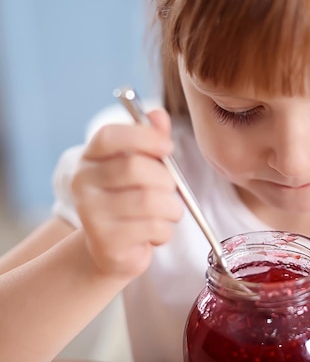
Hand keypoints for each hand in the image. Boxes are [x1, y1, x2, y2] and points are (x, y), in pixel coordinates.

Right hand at [71, 109, 183, 278]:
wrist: (112, 248)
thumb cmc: (132, 199)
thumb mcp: (143, 165)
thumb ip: (152, 139)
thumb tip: (159, 115)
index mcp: (90, 157)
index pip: (109, 136)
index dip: (144, 136)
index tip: (167, 147)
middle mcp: (82, 182)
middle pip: (135, 168)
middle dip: (165, 179)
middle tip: (169, 189)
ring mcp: (90, 214)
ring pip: (149, 200)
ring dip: (171, 208)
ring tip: (166, 213)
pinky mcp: (105, 242)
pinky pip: (154, 228)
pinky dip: (166, 231)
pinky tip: (155, 233)